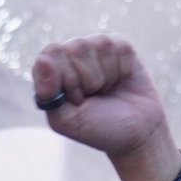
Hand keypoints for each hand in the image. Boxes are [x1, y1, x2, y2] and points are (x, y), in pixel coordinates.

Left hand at [31, 34, 180, 180]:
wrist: (137, 135)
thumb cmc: (98, 129)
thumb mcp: (66, 120)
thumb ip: (46, 92)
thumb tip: (43, 59)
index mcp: (51, 70)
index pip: (52, 53)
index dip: (68, 78)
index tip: (78, 100)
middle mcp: (71, 54)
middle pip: (76, 47)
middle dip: (90, 79)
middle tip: (94, 97)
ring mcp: (95, 48)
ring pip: (100, 44)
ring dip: (107, 76)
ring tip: (108, 90)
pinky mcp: (119, 47)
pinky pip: (120, 47)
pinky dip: (123, 69)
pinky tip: (121, 81)